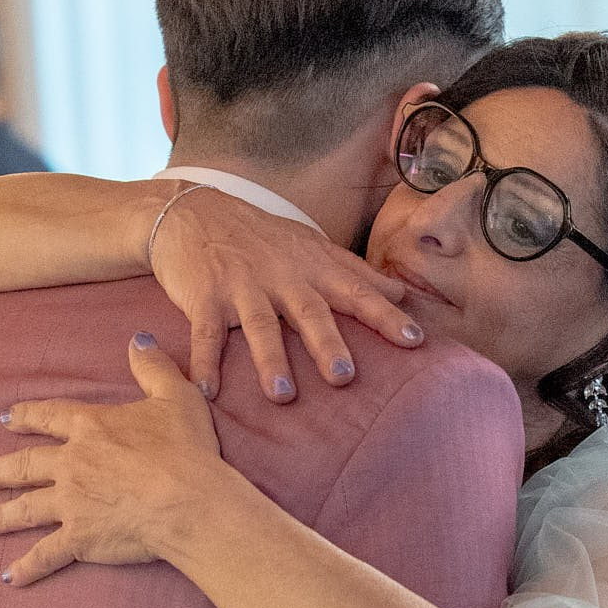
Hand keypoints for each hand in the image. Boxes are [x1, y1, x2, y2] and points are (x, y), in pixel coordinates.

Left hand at [0, 333, 224, 586]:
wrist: (186, 499)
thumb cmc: (185, 449)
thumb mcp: (175, 396)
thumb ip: (152, 367)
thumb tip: (137, 340)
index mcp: (91, 428)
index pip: (49, 417)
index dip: (26, 416)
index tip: (5, 418)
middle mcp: (71, 464)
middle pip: (25, 464)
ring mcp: (71, 502)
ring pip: (25, 508)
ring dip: (0, 516)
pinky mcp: (79, 538)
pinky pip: (46, 554)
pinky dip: (28, 567)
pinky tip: (10, 577)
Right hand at [151, 184, 422, 402]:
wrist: (193, 213)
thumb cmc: (261, 237)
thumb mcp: (312, 246)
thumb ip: (356, 272)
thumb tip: (403, 293)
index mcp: (312, 268)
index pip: (355, 292)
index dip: (384, 316)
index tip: (414, 340)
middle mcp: (281, 277)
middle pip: (308, 312)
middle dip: (327, 343)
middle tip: (344, 377)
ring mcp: (241, 286)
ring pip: (259, 324)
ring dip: (270, 359)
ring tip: (282, 395)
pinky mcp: (204, 297)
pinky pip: (205, 333)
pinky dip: (204, 361)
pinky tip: (207, 390)